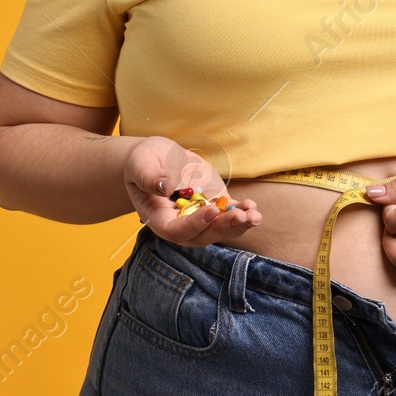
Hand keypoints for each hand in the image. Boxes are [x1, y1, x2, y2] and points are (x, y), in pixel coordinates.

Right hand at [122, 136, 260, 246]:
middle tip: (241, 217)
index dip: (194, 225)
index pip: (176, 231)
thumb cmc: (143, 162)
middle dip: (223, 228)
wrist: (157, 159)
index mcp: (159, 217)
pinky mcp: (213, 204)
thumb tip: (164, 186)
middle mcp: (181, 223)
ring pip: (219, 229)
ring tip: (254, 215)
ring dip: (239, 225)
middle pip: (203, 235)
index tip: (211, 210)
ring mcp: (199, 216)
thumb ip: (148, 176)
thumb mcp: (140, 163)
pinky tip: (252, 207)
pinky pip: (229, 214)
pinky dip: (242, 212)